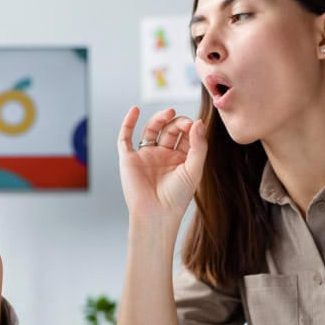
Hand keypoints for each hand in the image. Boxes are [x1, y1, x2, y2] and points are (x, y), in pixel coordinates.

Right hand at [117, 106, 206, 221]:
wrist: (156, 214)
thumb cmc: (177, 198)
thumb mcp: (194, 170)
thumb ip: (198, 146)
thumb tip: (198, 122)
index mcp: (180, 158)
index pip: (186, 135)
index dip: (190, 127)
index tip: (195, 126)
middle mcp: (163, 155)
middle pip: (169, 129)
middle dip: (177, 122)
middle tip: (184, 122)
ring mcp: (145, 155)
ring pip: (151, 129)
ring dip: (159, 118)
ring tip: (169, 113)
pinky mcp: (129, 158)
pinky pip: (125, 137)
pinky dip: (128, 122)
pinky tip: (135, 110)